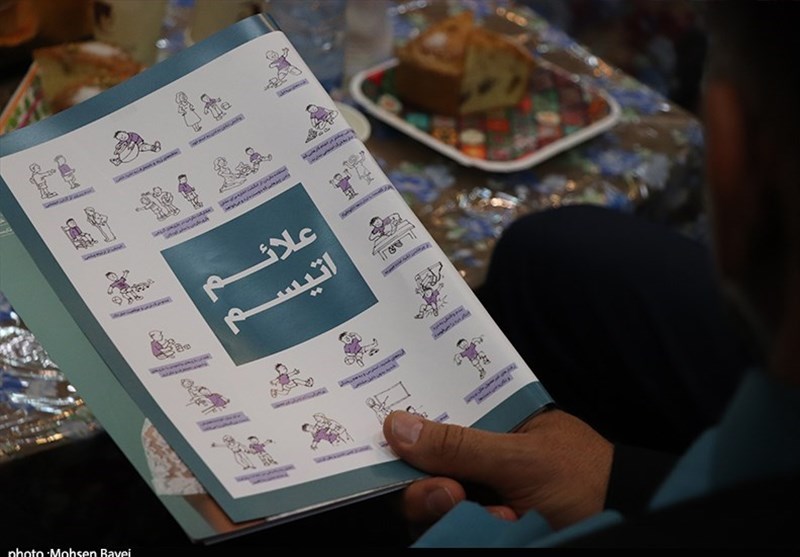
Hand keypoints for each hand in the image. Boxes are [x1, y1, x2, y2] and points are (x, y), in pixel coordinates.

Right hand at [382, 408, 612, 537]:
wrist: (617, 526)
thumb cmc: (582, 478)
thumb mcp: (521, 457)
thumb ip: (460, 444)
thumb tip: (396, 427)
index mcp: (489, 422)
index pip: (435, 414)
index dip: (406, 423)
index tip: (380, 434)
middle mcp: (477, 456)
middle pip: (421, 465)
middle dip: (425, 484)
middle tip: (451, 495)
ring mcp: (478, 494)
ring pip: (428, 504)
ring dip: (448, 513)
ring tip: (497, 516)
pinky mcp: (480, 525)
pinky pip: (448, 528)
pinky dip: (465, 530)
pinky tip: (501, 526)